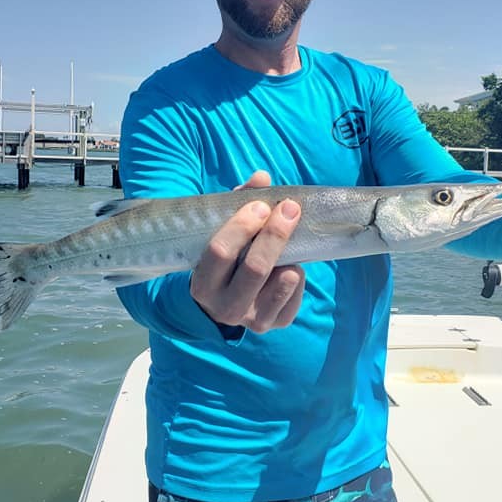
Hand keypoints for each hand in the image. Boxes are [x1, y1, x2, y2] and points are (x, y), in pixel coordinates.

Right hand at [189, 170, 305, 332]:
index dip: (242, 225)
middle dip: (275, 234)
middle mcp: (224, 308)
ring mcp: (252, 320)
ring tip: (288, 241)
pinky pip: (297, 293)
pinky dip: (298, 273)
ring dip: (290, 255)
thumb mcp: (222, 232)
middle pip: (255, 268)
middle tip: (289, 209)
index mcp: (202, 284)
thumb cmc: (225, 258)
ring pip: (283, 281)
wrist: (223, 302)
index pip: (220, 252)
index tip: (260, 205)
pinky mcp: (276, 324)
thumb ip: (239, 203)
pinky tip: (289, 264)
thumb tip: (261, 177)